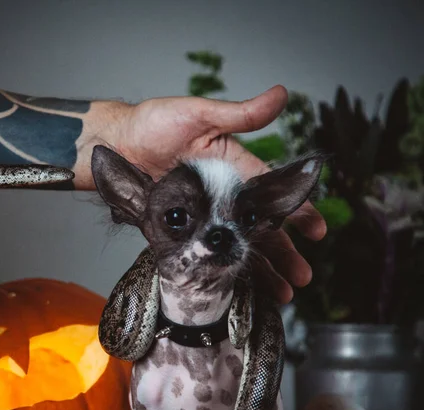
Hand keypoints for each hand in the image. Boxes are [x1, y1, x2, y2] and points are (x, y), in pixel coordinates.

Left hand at [110, 86, 326, 303]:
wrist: (115, 144)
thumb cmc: (154, 124)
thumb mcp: (199, 115)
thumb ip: (240, 114)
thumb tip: (282, 94)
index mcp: (234, 171)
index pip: (271, 196)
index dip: (296, 212)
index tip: (316, 231)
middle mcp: (221, 198)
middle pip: (260, 229)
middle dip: (284, 253)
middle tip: (303, 277)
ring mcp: (201, 218)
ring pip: (236, 247)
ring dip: (261, 269)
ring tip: (282, 292)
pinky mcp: (179, 231)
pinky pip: (203, 255)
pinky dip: (221, 272)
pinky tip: (239, 289)